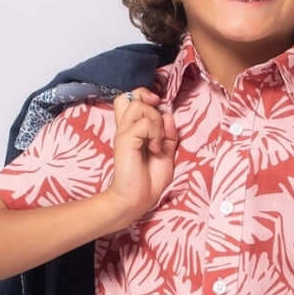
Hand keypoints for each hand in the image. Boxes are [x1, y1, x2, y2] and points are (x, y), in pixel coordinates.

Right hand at [105, 87, 177, 225]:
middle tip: (158, 121)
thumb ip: (169, 134)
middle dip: (148, 101)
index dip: (145, 95)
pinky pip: (144, 123)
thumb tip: (168, 115)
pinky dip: (156, 134)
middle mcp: (126, 127)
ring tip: (157, 141)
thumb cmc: (150, 179)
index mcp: (133, 128)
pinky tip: (155, 149)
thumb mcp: (167, 153)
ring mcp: (124, 132)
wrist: (138, 199)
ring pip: (139, 105)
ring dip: (155, 121)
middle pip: (131, 95)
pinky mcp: (125, 139)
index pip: (132, 98)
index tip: (158, 106)